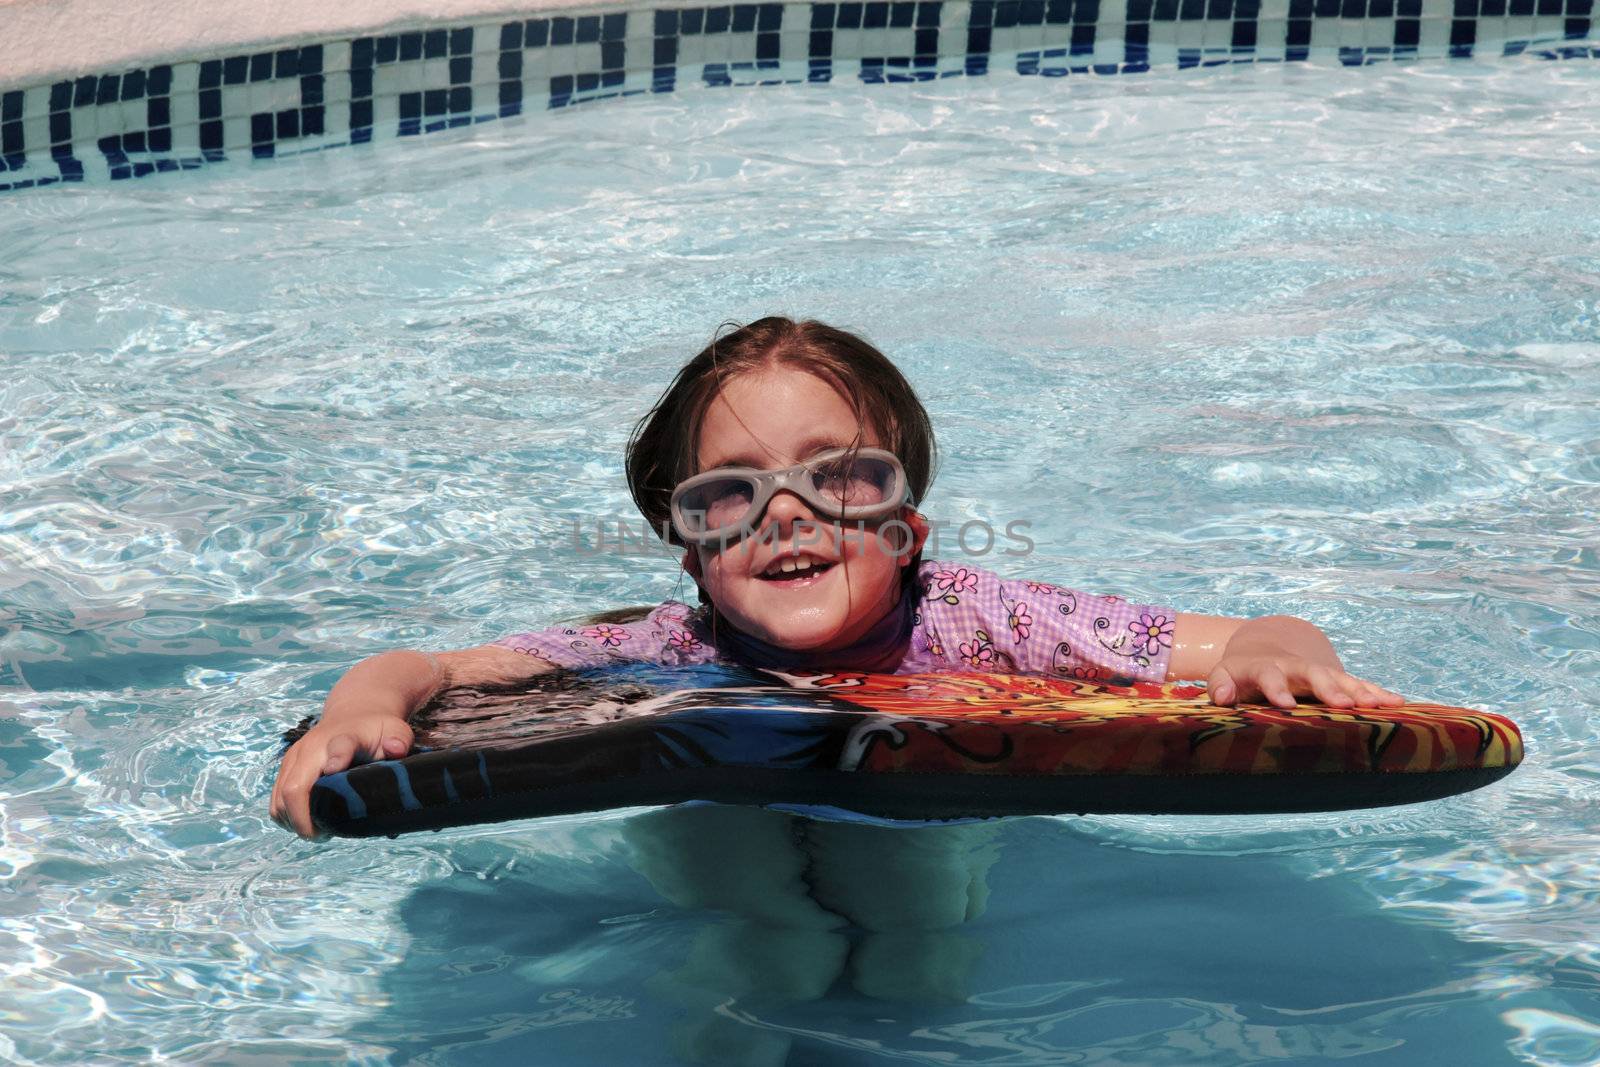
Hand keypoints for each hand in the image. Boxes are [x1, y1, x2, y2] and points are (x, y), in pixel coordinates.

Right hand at [269, 714, 413, 838]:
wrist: (353, 713)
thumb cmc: (377, 730)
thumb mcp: (395, 731)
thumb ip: (399, 740)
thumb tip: (396, 750)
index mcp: (344, 738)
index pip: (339, 747)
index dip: (337, 760)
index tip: (334, 773)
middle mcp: (312, 747)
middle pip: (294, 788)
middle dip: (303, 820)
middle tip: (323, 835)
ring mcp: (294, 757)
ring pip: (279, 800)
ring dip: (294, 822)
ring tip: (319, 830)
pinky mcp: (286, 766)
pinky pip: (275, 800)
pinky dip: (287, 817)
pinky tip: (308, 821)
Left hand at [1208, 655, 1404, 709]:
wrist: (1263, 651)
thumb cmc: (1239, 673)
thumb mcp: (1223, 675)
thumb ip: (1220, 685)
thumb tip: (1221, 697)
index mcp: (1265, 667)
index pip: (1270, 675)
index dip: (1277, 688)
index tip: (1286, 705)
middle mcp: (1295, 667)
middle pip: (1314, 674)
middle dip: (1330, 689)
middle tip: (1346, 705)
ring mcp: (1317, 672)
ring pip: (1341, 679)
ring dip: (1361, 691)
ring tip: (1383, 705)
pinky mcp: (1334, 680)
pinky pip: (1357, 685)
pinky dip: (1376, 693)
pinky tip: (1398, 703)